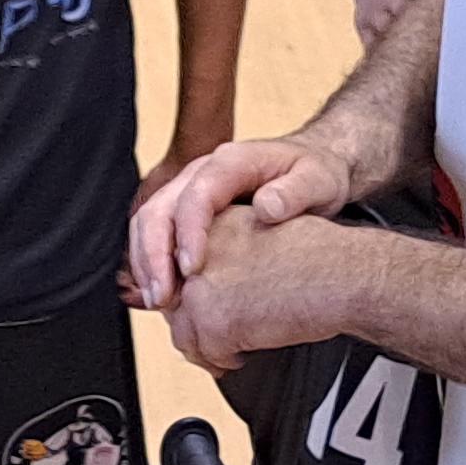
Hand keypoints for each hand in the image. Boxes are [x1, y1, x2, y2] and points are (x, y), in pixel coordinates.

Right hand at [126, 134, 352, 307]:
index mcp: (230, 162)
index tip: (192, 270)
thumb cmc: (316, 175)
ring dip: (146, 263)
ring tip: (157, 302)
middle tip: (162, 298)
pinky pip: (158, 235)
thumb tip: (265, 207)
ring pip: (149, 223)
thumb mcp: (319, 180)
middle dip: (153, 255)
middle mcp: (201, 173)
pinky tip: (160, 295)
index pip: (196, 196)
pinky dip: (152, 264)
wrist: (312, 168)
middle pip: (158, 209)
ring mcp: (190, 191)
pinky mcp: (188, 212)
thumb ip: (296, 191)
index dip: (188, 234)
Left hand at [158, 205, 371, 372]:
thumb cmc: (319, 256)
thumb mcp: (260, 235)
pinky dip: (225, 361)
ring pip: (184, 332)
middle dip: (194, 324)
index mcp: (211, 225)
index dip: (187, 295)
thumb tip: (201, 284)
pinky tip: (246, 352)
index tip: (199, 309)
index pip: (174, 266)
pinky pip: (207, 354)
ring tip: (234, 346)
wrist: (343, 274)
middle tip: (219, 334)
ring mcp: (201, 286)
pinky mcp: (214, 320)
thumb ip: (224, 253)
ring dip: (208, 346)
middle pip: (173, 301)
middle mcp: (200, 252)